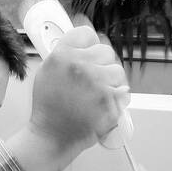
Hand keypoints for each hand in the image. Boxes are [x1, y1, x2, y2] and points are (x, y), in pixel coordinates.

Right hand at [28, 26, 128, 156]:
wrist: (52, 136)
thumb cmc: (49, 108)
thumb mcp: (47, 71)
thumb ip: (65, 53)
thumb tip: (84, 41)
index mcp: (62, 56)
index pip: (86, 34)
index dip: (88, 46)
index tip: (88, 55)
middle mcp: (79, 66)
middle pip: (105, 51)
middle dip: (101, 65)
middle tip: (91, 81)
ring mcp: (96, 83)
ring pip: (117, 70)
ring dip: (111, 82)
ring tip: (97, 94)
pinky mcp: (109, 100)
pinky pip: (124, 91)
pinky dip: (118, 98)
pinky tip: (103, 105)